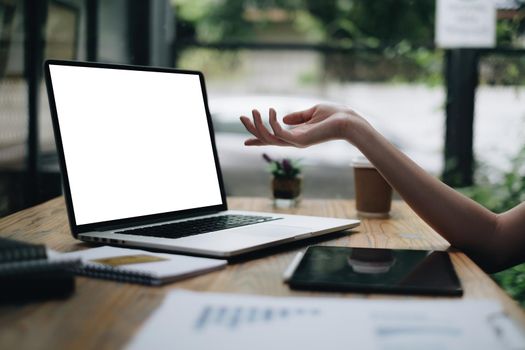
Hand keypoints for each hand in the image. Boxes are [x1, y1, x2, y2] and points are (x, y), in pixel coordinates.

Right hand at [239, 104, 363, 147]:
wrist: (349, 121)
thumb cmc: (336, 116)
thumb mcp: (313, 112)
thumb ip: (298, 116)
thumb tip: (284, 118)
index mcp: (297, 135)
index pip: (274, 139)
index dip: (259, 139)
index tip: (245, 140)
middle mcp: (294, 141)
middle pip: (267, 139)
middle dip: (253, 130)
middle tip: (241, 117)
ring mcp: (296, 142)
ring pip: (269, 138)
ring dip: (258, 126)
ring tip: (253, 111)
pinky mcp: (300, 140)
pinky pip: (278, 133)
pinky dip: (272, 122)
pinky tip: (271, 110)